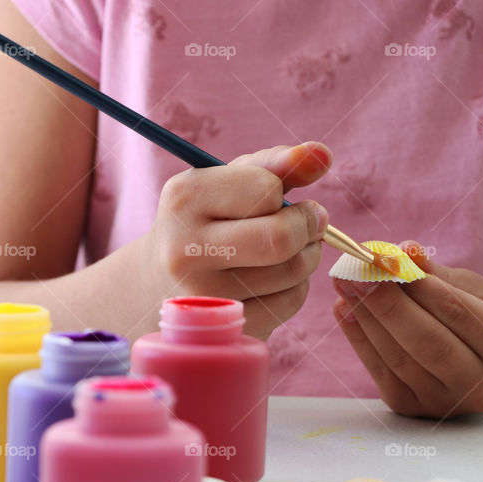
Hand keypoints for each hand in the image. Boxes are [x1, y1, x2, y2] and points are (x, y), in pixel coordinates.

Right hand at [142, 143, 331, 339]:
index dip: (280, 191)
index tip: (275, 196)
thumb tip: (324, 154)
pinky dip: (296, 285)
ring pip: (294, 270)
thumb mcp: (227, 183)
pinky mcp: (226, 327)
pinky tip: (274, 279)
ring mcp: (205, 297)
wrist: (159, 283)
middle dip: (308, 225)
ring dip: (306, 254)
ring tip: (287, 248)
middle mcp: (185, 250)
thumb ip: (276, 164)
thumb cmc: (205, 221)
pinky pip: (292, 300)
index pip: (265, 189)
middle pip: (281, 237)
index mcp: (183, 200)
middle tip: (310, 220)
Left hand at [332, 242, 482, 417]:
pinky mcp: (414, 408)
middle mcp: (480, 383)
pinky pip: (382, 371)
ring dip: (365, 317)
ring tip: (344, 283)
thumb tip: (406, 249)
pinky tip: (344, 308)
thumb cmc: (481, 316)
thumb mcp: (473, 289)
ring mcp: (446, 402)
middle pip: (426, 341)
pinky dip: (359, 338)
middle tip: (355, 271)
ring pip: (399, 358)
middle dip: (386, 303)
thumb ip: (438, 274)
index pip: (454, 310)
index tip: (382, 257)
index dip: (415, 283)